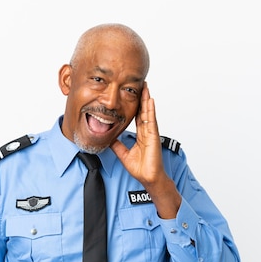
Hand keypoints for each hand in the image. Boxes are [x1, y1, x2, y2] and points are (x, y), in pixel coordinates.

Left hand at [110, 83, 181, 218]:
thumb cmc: (141, 168)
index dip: (135, 104)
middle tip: (141, 84)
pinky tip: (150, 100)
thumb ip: (117, 145)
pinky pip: (151, 121)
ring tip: (145, 87)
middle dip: (142, 97)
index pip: (137, 116)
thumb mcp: (123, 154)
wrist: (148, 178)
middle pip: (144, 111)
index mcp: (141, 135)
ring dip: (147, 99)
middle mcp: (147, 132)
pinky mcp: (153, 136)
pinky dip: (150, 110)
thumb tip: (107, 138)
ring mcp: (151, 133)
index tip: (133, 94)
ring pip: (148, 112)